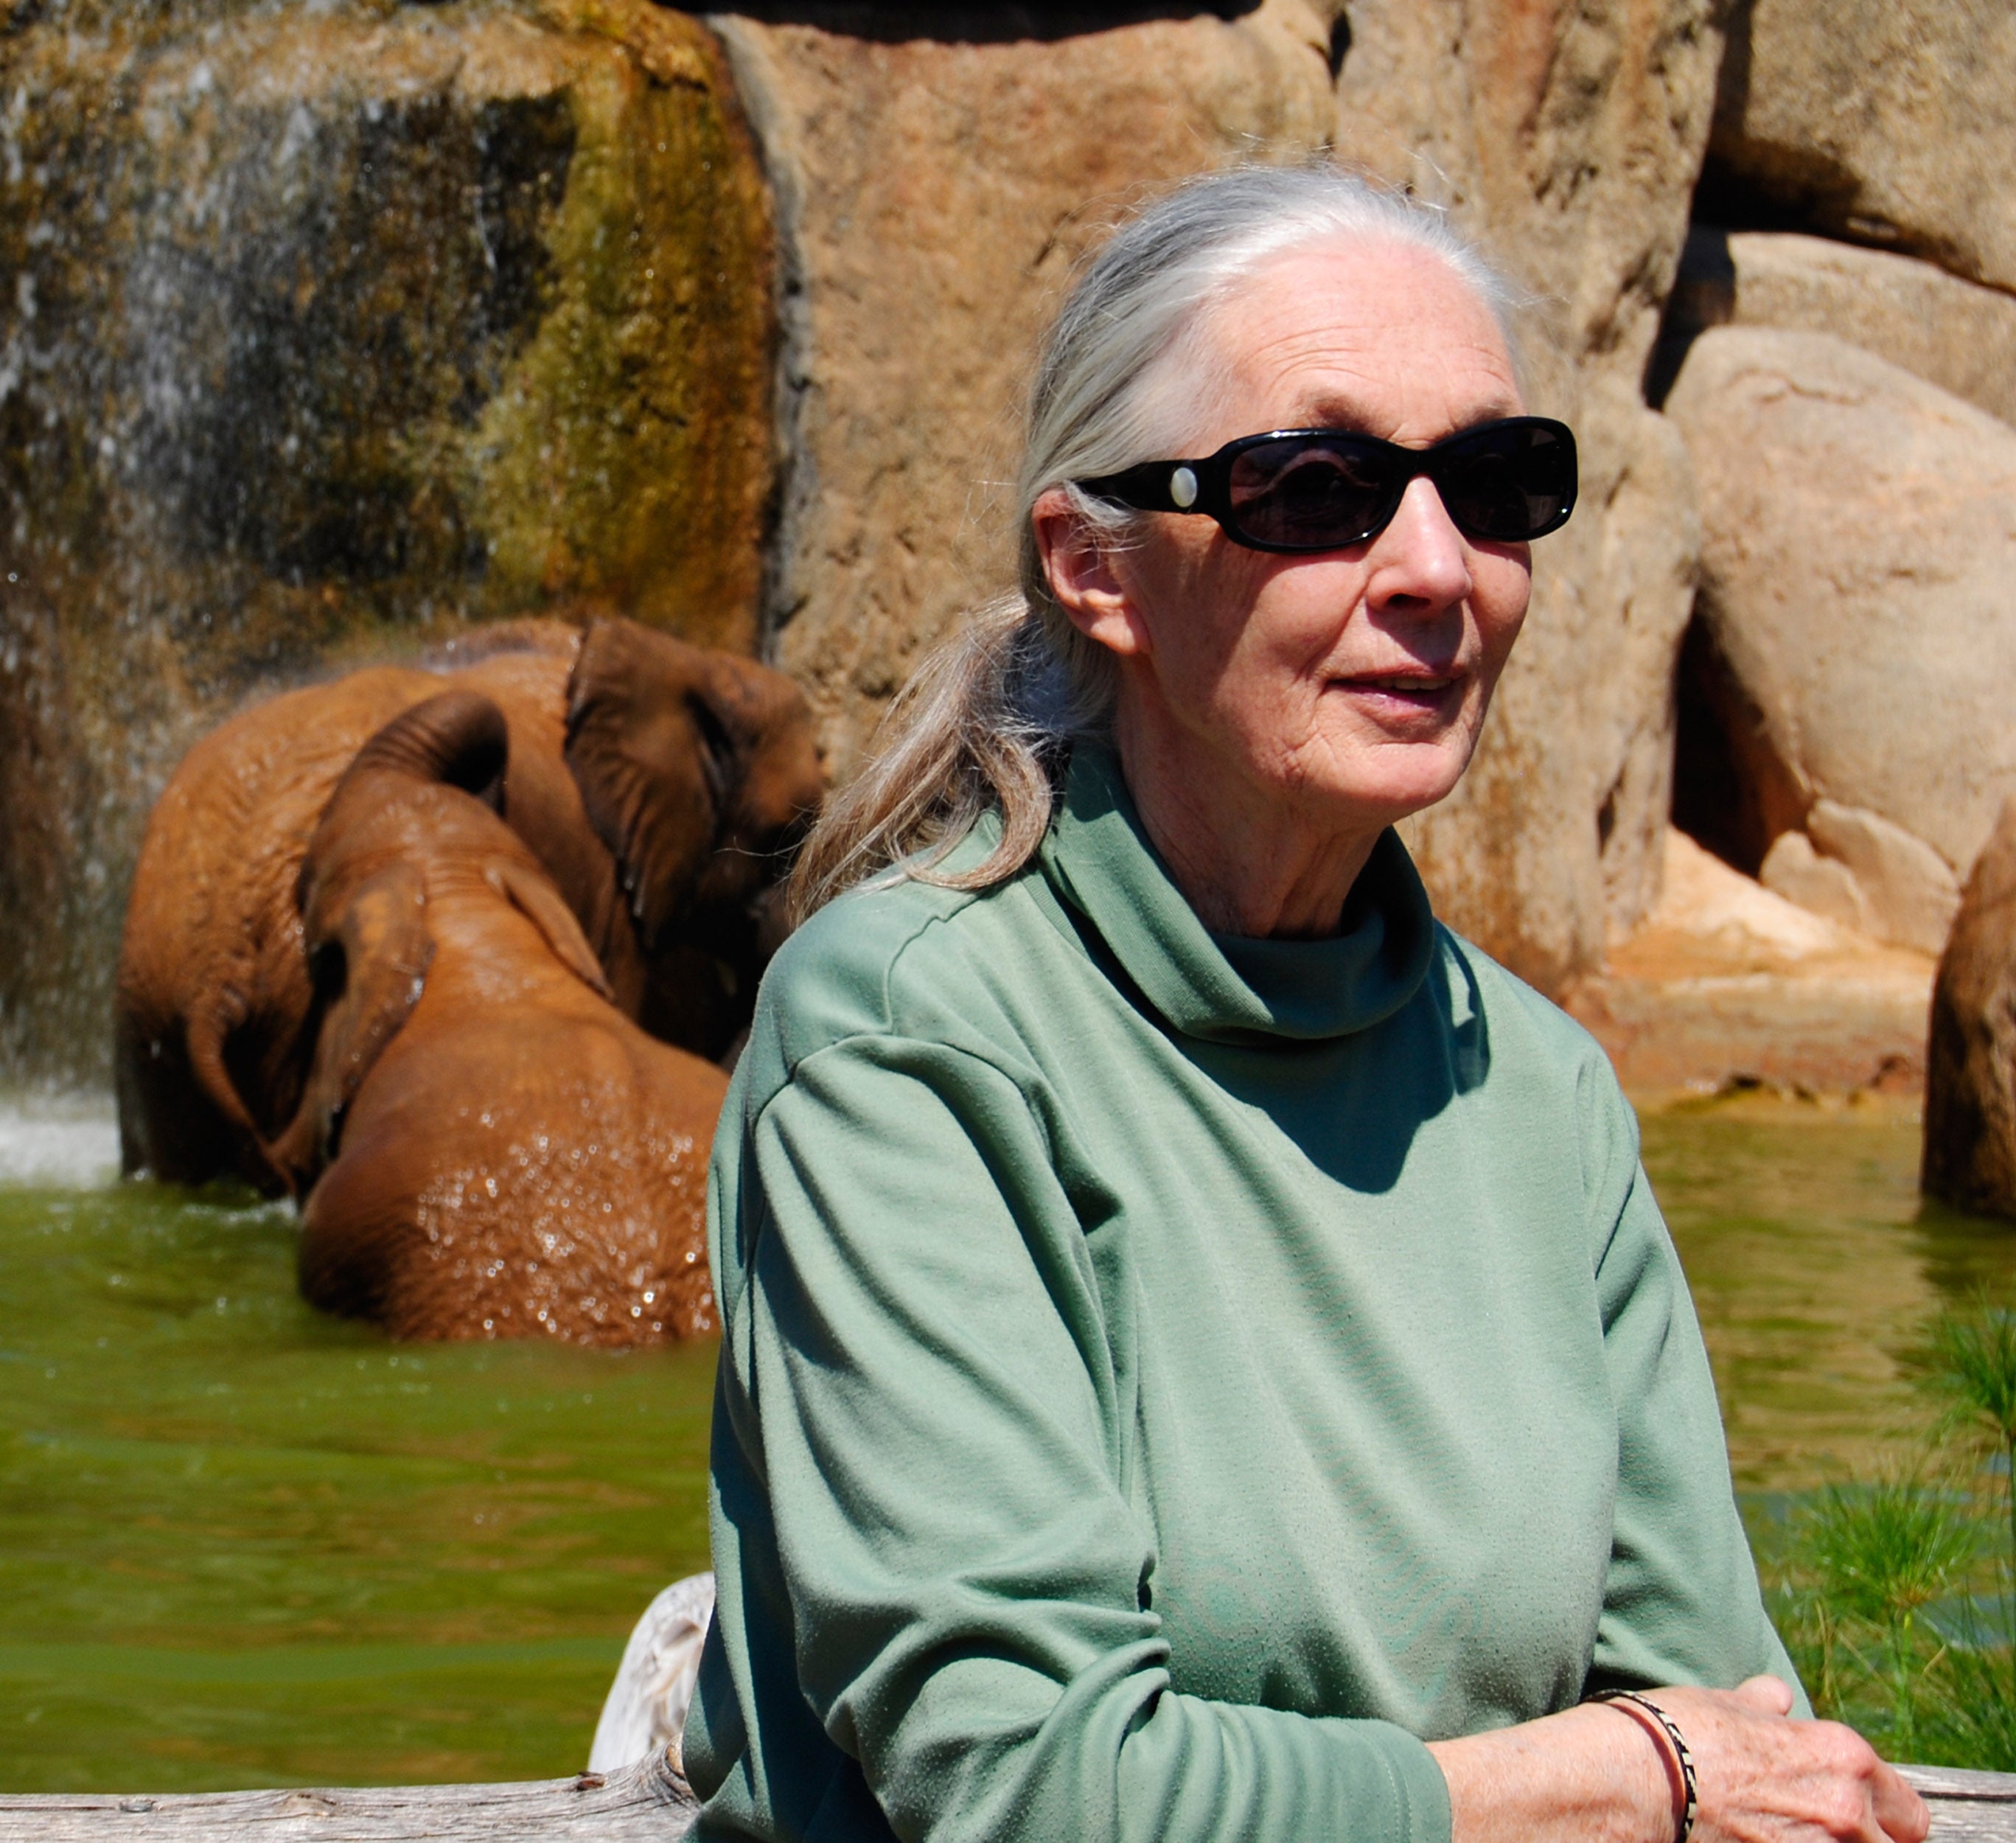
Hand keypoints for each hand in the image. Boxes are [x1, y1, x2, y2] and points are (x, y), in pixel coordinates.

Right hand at [1430, 1676, 1927, 1842]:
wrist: (1634, 1782)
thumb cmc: (1676, 1733)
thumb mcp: (1724, 1705)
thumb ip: (1764, 1706)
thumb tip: (1778, 1696)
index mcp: (1842, 1757)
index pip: (1909, 1810)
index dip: (1890, 1815)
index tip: (1868, 1818)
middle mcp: (1845, 1812)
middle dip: (1863, 1838)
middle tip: (1820, 1827)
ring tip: (1784, 1834)